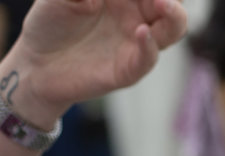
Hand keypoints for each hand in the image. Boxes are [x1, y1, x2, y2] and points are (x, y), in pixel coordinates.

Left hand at [2, 0, 186, 126]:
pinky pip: (148, 58)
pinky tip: (142, 32)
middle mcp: (137, 16)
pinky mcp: (130, 69)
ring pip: (173, 29)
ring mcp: (137, 42)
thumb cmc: (50, 22)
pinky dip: (149, 46)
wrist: (37, 62)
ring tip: (164, 4)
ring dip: (175, 16)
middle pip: (170, 3)